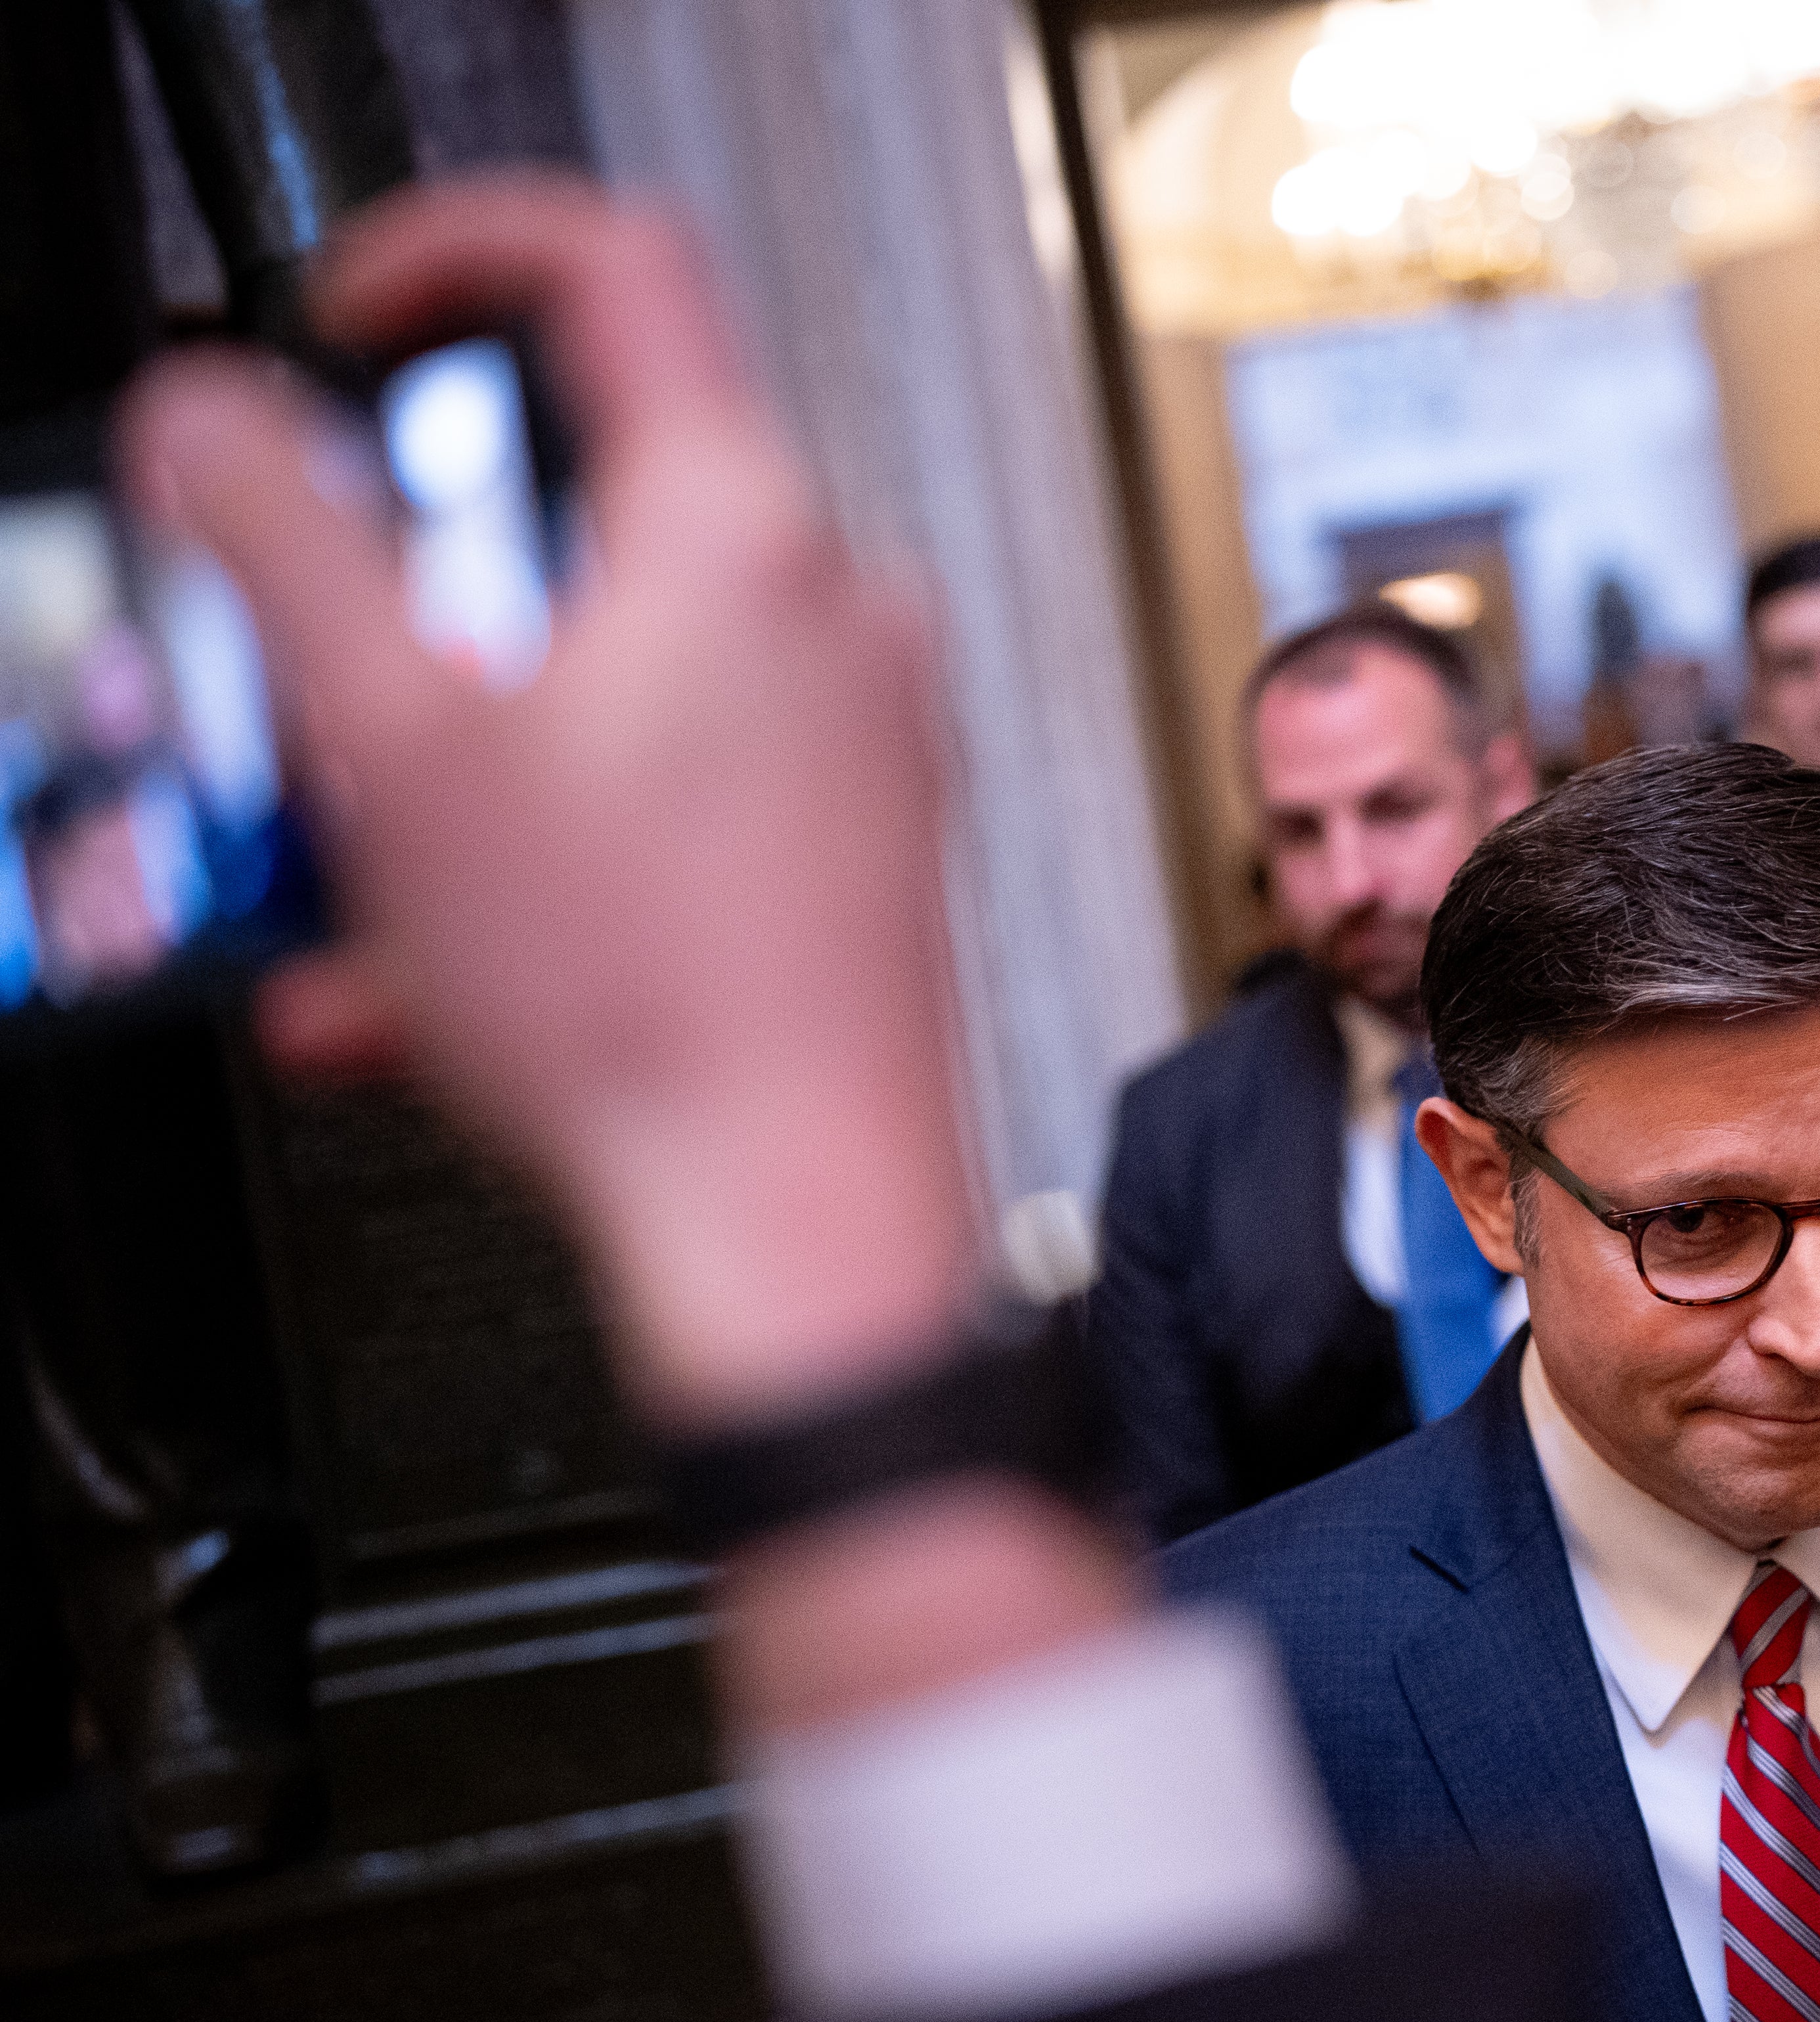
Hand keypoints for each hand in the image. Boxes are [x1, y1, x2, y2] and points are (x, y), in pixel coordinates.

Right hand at [124, 175, 977, 1427]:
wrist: (795, 1222)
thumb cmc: (656, 1017)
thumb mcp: (393, 743)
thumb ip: (288, 546)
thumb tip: (218, 426)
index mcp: (739, 534)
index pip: (613, 269)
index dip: (457, 257)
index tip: (358, 322)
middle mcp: (831, 613)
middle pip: (584, 504)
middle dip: (420, 586)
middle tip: (332, 668)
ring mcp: (856, 736)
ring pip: (604, 680)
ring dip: (454, 754)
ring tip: (367, 863)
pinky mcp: (850, 849)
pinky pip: (659, 802)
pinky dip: (536, 857)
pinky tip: (432, 973)